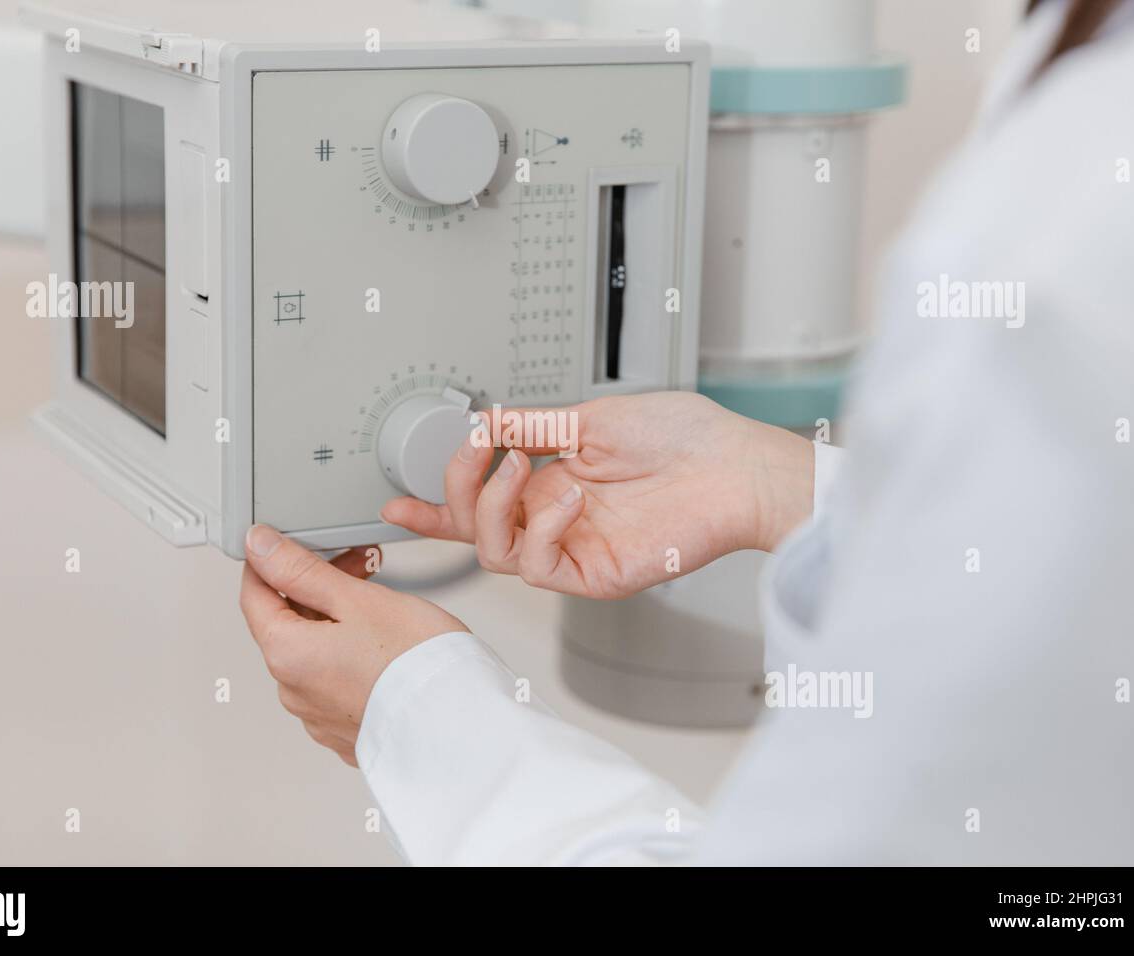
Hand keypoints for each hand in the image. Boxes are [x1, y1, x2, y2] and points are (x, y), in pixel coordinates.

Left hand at [238, 525, 464, 765]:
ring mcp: (319, 715)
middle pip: (288, 622)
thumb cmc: (416, 664)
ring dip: (338, 619)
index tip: (295, 543)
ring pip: (315, 650)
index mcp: (286, 655)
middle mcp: (293, 691)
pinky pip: (337, 680)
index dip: (272, 560)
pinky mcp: (347, 728)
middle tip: (360, 564)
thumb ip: (301, 570)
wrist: (459, 724)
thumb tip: (260, 548)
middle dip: (318, 586)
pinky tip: (385, 643)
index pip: (253, 595)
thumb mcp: (357, 599)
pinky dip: (352, 654)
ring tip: (383, 603)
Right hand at [380, 391, 812, 598]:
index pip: (480, 503)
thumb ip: (532, 425)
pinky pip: (537, 566)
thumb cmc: (685, 439)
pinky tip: (569, 495)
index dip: (436, 507)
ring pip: (493, 552)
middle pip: (472, 529)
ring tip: (521, 466)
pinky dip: (540, 526)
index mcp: (551, 482)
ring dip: (492, 506)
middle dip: (453, 492)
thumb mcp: (590, 416)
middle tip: (475, 453)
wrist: (736, 467)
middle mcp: (555, 519)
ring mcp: (573, 549)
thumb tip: (485, 422)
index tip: (397, 502)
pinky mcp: (595, 575)